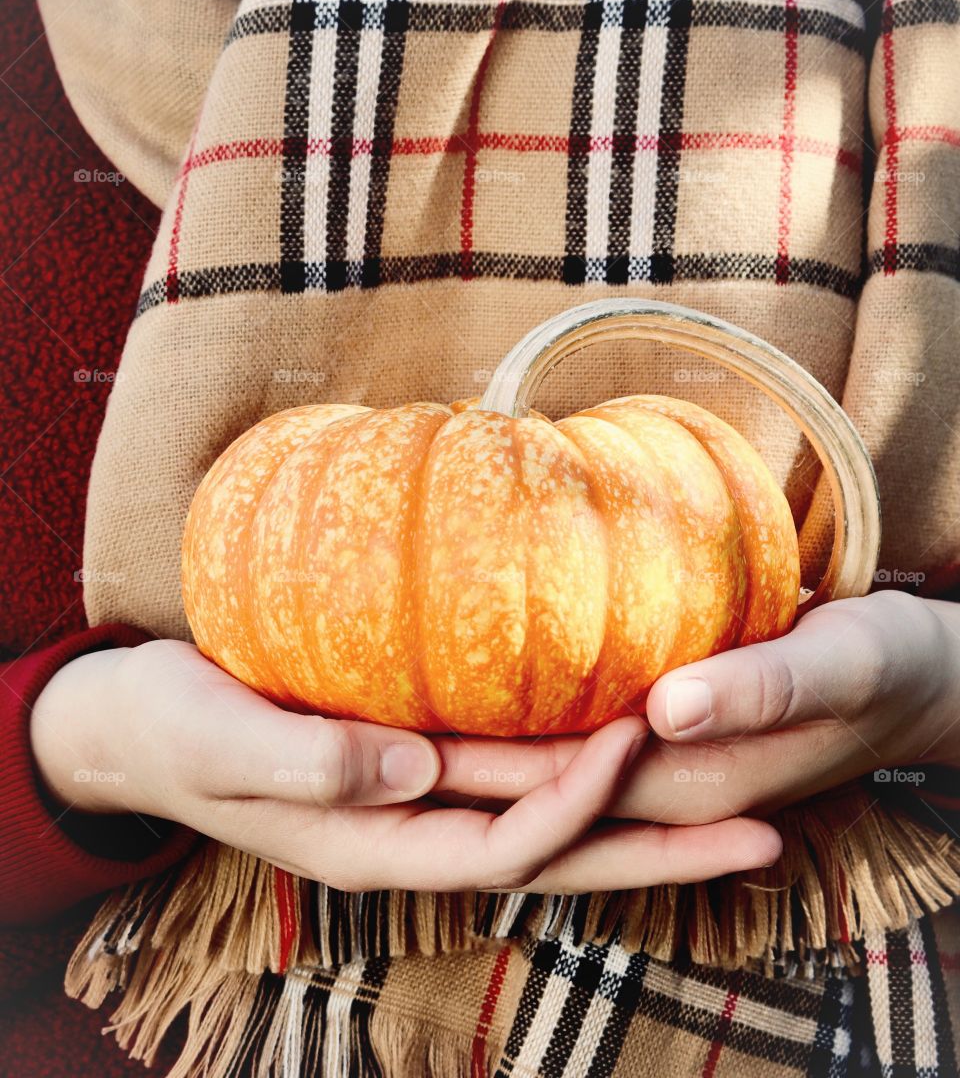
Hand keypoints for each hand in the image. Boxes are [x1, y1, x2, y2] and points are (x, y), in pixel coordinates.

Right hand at [29, 640, 780, 891]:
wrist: (143, 719)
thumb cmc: (174, 728)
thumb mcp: (223, 745)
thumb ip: (312, 763)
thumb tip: (417, 772)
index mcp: (373, 843)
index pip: (501, 846)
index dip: (570, 804)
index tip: (631, 736)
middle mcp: (415, 828)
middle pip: (558, 852)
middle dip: (657, 850)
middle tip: (763, 832)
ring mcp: (422, 794)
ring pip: (548, 810)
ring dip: (636, 807)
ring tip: (733, 790)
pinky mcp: (421, 751)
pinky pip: (515, 764)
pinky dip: (579, 758)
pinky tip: (630, 734)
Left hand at [431, 591, 959, 826]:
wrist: (920, 680)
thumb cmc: (888, 666)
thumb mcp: (839, 663)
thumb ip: (761, 690)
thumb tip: (669, 707)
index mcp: (688, 784)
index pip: (549, 787)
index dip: (466, 761)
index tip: (388, 726)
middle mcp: (661, 791)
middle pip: (529, 790)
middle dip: (445, 762)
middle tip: (359, 718)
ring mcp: (663, 775)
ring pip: (545, 775)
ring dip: (477, 747)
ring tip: (394, 708)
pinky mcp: (667, 746)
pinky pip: (576, 748)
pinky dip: (525, 728)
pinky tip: (484, 689)